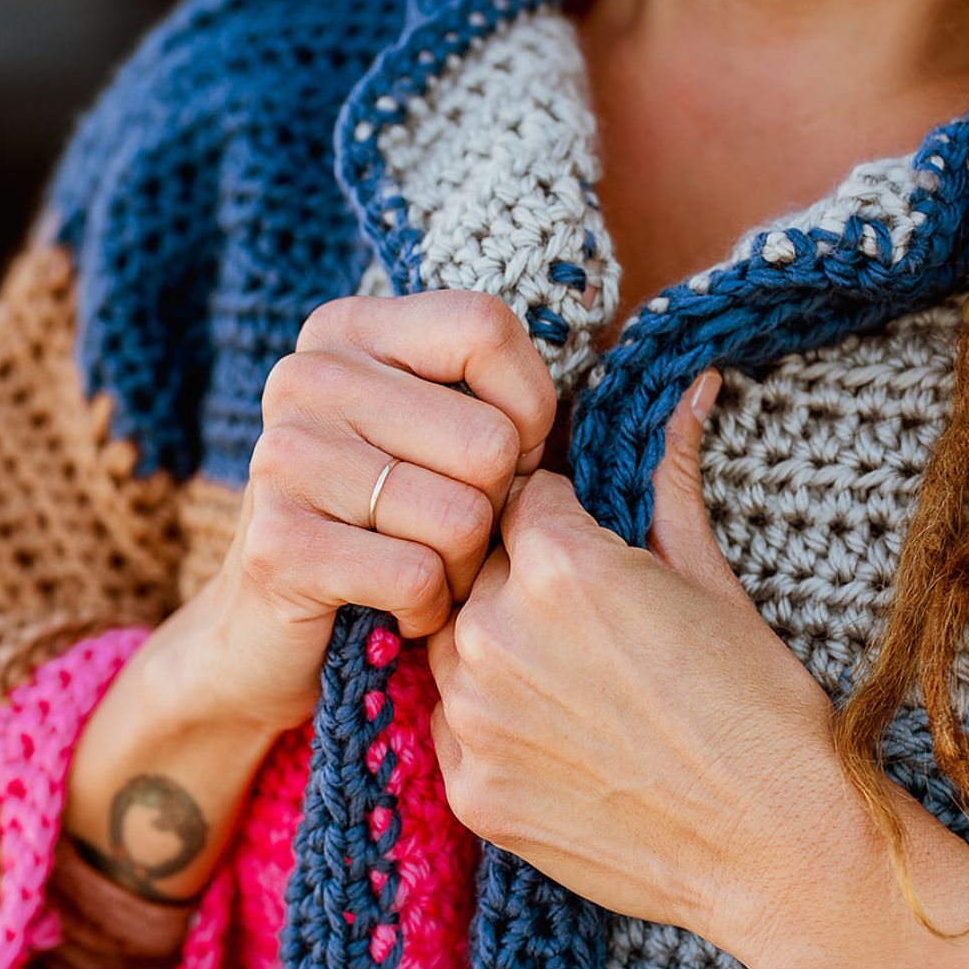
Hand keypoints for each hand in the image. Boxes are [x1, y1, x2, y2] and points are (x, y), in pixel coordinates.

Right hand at [63, 293, 555, 896]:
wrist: (266, 641)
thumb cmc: (393, 529)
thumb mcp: (457, 448)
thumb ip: (552, 409)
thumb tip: (701, 381)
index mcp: (350, 329)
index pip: (487, 328)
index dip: (530, 404)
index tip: (515, 455)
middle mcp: (305, 375)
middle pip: (484, 435)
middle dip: (495, 508)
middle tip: (457, 532)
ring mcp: (281, 457)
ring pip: (457, 513)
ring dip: (462, 567)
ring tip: (424, 569)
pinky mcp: (276, 544)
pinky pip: (415, 575)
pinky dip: (426, 610)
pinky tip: (398, 608)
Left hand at [426, 371, 837, 952]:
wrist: (777, 850)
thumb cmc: (760, 708)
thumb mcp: (711, 577)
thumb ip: (667, 477)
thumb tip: (688, 388)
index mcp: (557, 563)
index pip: (513, 492)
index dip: (554, 511)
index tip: (588, 539)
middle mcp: (494, 632)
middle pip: (473, 564)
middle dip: (518, 576)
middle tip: (590, 623)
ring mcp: (473, 717)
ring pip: (451, 642)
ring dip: (496, 647)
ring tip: (581, 684)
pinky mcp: (468, 789)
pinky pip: (453, 724)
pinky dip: (493, 723)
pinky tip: (565, 740)